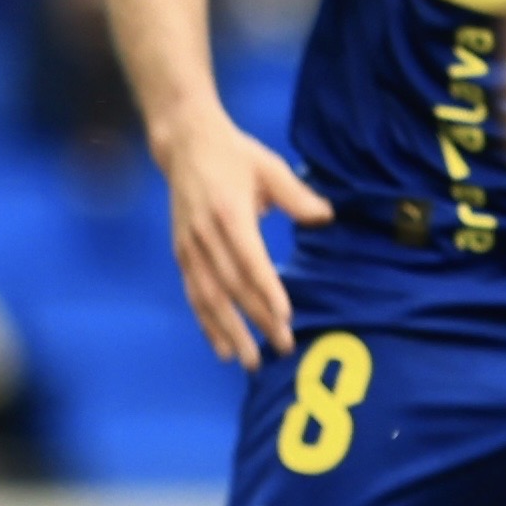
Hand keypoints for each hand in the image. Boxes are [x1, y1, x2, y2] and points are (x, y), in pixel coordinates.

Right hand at [153, 113, 333, 367]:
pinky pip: (193, 294)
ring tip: (245, 360)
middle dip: (255, 319)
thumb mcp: (270, 166)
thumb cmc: (235, 155)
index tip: (285, 317)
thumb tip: (324, 218)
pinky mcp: (181, 253)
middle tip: (281, 347)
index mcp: (229, 213)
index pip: (249, 260)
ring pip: (207, 297)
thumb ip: (296, 195)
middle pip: (231, 286)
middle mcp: (205, 235)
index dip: (266, 290)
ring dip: (227, 331)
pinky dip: (205, 322)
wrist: (185, 145)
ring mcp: (189, 247)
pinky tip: (219, 345)